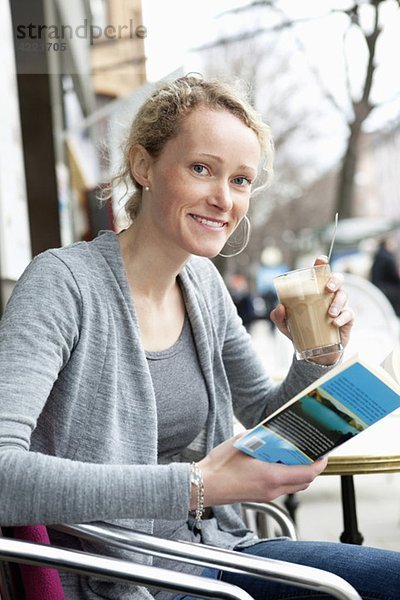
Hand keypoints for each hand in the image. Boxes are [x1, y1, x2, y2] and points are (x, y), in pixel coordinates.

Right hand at [196, 434, 327, 507]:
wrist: (203, 486)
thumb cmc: (219, 465)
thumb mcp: (242, 441)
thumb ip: (262, 436)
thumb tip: (274, 430)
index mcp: (271, 475)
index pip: (307, 473)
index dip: (319, 464)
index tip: (324, 454)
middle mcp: (272, 489)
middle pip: (304, 482)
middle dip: (312, 468)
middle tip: (311, 453)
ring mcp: (267, 495)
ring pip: (293, 486)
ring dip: (299, 473)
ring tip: (295, 457)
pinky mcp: (260, 496)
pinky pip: (281, 488)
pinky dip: (286, 477)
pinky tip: (278, 464)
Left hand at [270, 255, 353, 363]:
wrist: (314, 352)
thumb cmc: (301, 331)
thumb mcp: (285, 325)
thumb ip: (278, 316)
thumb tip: (280, 307)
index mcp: (315, 292)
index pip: (320, 273)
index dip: (321, 264)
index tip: (321, 259)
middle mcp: (329, 295)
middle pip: (337, 280)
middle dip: (335, 281)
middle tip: (328, 289)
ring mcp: (340, 306)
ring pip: (344, 296)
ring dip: (337, 303)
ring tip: (329, 314)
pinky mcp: (347, 319)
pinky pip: (349, 314)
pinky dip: (343, 317)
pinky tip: (335, 323)